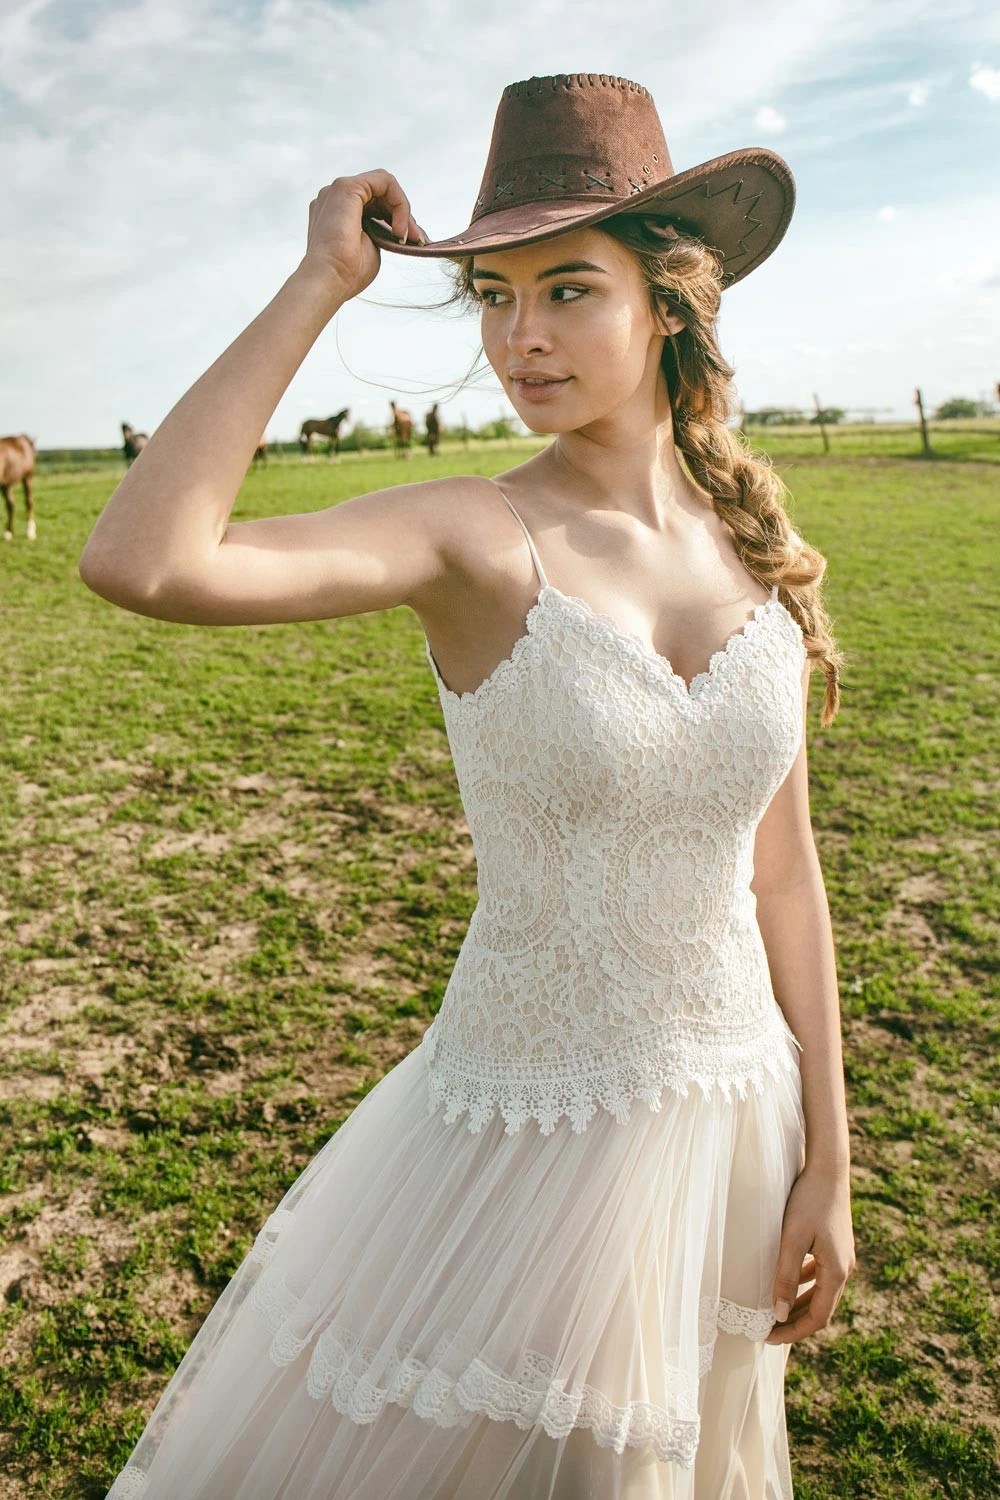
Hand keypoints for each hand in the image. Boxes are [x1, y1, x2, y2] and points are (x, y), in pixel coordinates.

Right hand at [297, 169, 428, 303]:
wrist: (330, 280)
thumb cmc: (347, 273)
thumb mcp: (371, 248)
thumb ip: (381, 232)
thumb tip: (399, 229)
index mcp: (336, 212)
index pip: (373, 204)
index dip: (395, 218)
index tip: (408, 241)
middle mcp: (334, 198)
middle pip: (379, 193)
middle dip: (402, 214)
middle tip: (415, 239)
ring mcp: (338, 190)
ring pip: (383, 185)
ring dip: (402, 209)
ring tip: (407, 235)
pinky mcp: (347, 187)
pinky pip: (385, 182)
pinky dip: (399, 202)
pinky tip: (399, 227)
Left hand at [763, 1165, 855, 1345]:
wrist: (828, 1169)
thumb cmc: (808, 1201)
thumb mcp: (792, 1239)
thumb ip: (785, 1277)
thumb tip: (778, 1314)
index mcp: (837, 1272)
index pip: (818, 1318)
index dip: (793, 1331)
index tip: (769, 1337)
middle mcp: (844, 1268)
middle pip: (821, 1308)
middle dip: (795, 1322)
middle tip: (769, 1330)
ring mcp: (842, 1256)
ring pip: (821, 1292)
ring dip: (800, 1304)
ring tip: (776, 1312)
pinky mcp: (836, 1245)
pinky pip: (821, 1275)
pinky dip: (806, 1284)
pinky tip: (790, 1282)